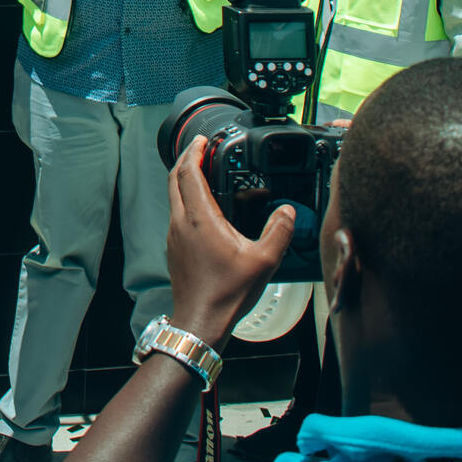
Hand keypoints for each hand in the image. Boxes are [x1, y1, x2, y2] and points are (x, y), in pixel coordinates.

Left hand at [164, 136, 295, 347]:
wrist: (200, 321)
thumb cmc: (227, 293)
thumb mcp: (264, 261)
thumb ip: (279, 232)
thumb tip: (287, 211)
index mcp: (199, 218)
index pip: (189, 172)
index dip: (194, 152)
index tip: (202, 140)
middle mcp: (181, 222)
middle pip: (175, 179)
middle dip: (186, 160)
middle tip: (202, 150)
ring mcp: (174, 236)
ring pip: (173, 196)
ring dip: (185, 180)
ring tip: (205, 174)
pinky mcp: (174, 248)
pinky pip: (177, 214)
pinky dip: (187, 200)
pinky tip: (205, 209)